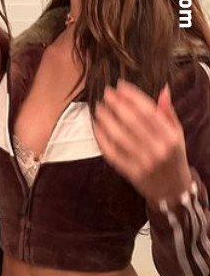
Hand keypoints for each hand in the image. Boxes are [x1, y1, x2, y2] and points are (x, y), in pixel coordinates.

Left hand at [93, 80, 191, 205]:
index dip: (132, 96)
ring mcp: (143, 162)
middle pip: (132, 122)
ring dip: (106, 119)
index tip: (121, 86)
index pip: (148, 111)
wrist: (172, 190)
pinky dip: (102, 138)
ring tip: (99, 108)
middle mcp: (157, 149)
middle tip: (107, 93)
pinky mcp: (130, 172)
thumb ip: (169, 112)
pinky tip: (97, 127)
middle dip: (117, 104)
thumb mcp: (178, 134)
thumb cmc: (173, 156)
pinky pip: (112, 153)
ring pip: (119, 136)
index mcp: (170, 137)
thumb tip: (163, 89)